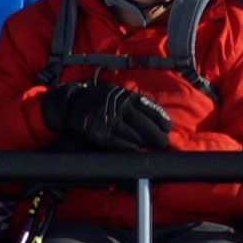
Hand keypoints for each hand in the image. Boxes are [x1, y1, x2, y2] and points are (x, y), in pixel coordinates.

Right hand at [51, 82, 173, 153]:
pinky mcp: (100, 133)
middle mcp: (120, 108)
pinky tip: (135, 148)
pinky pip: (119, 143)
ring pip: (134, 136)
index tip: (167, 128)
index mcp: (127, 97)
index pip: (151, 110)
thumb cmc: (102, 99)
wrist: (75, 103)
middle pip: (145, 125)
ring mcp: (110, 121)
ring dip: (144, 143)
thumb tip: (157, 117)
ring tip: (150, 146)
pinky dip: (129, 147)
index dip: (161, 120)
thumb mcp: (120, 94)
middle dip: (157, 136)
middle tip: (163, 142)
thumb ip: (136, 103)